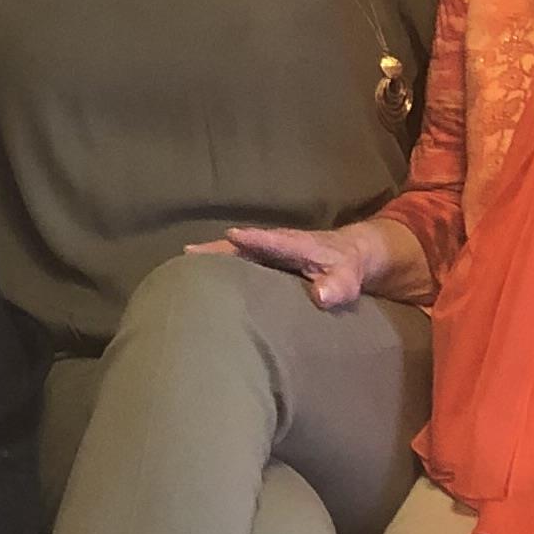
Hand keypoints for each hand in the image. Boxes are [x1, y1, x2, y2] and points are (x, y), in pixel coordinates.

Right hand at [194, 218, 414, 312]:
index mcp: (295, 245)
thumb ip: (337, 286)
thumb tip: (320, 296)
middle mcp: (275, 244)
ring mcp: (266, 252)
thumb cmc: (347, 267)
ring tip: (183, 267)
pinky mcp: (262, 261)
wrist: (350, 255)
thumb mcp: (348, 278)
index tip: (231, 236)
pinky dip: (219, 266)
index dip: (253, 239)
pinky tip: (200, 278)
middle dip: (216, 250)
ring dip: (212, 258)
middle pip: (241, 246)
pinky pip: (238, 261)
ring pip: (235, 253)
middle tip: (187, 255)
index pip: (271, 241)